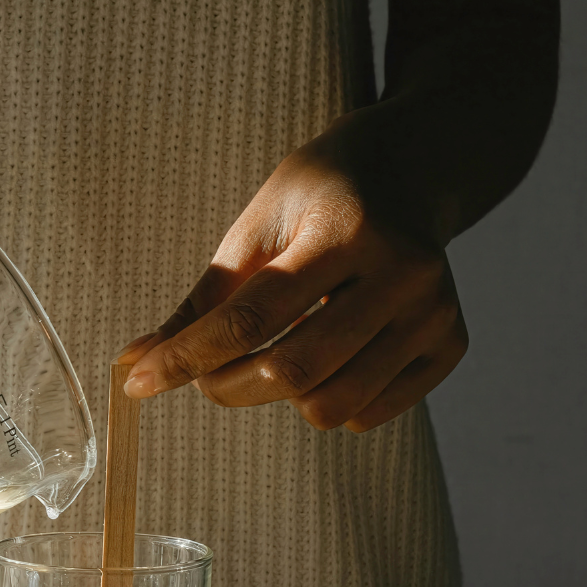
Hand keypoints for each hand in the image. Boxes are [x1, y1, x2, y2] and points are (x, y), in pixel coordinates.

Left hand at [119, 103, 467, 432]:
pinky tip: (329, 355)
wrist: (409, 172)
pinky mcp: (450, 346)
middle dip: (227, 385)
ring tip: (274, 356)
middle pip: (293, 371)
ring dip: (279, 397)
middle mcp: (403, 274)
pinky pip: (367, 415)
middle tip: (208, 371)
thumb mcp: (255, 227)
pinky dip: (329, 400)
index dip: (187, 358)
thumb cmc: (318, 198)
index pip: (252, 317)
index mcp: (346, 230)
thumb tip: (135, 363)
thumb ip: (202, 302)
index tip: (138, 382)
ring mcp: (435, 314)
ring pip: (331, 406)